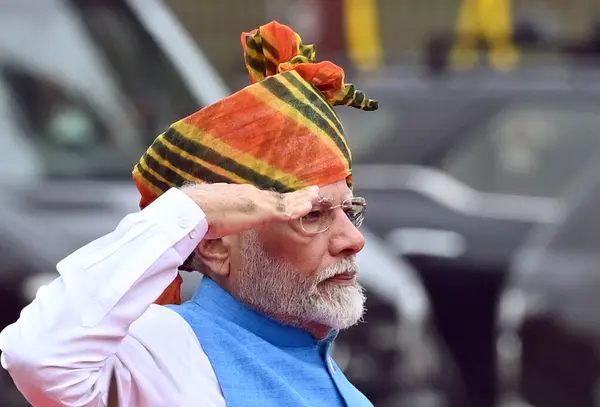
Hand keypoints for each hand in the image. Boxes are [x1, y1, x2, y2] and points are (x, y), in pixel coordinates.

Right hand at [180, 183, 319, 238]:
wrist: (194, 209)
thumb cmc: (199, 214)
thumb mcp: (215, 215)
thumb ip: (223, 218)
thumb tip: (219, 227)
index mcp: (242, 196)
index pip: (266, 198)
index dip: (281, 198)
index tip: (292, 197)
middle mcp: (252, 195)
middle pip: (279, 196)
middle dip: (297, 194)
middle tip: (312, 191)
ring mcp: (258, 202)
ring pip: (286, 200)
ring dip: (302, 198)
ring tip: (316, 195)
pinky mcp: (260, 212)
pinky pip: (284, 211)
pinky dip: (297, 209)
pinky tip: (308, 207)